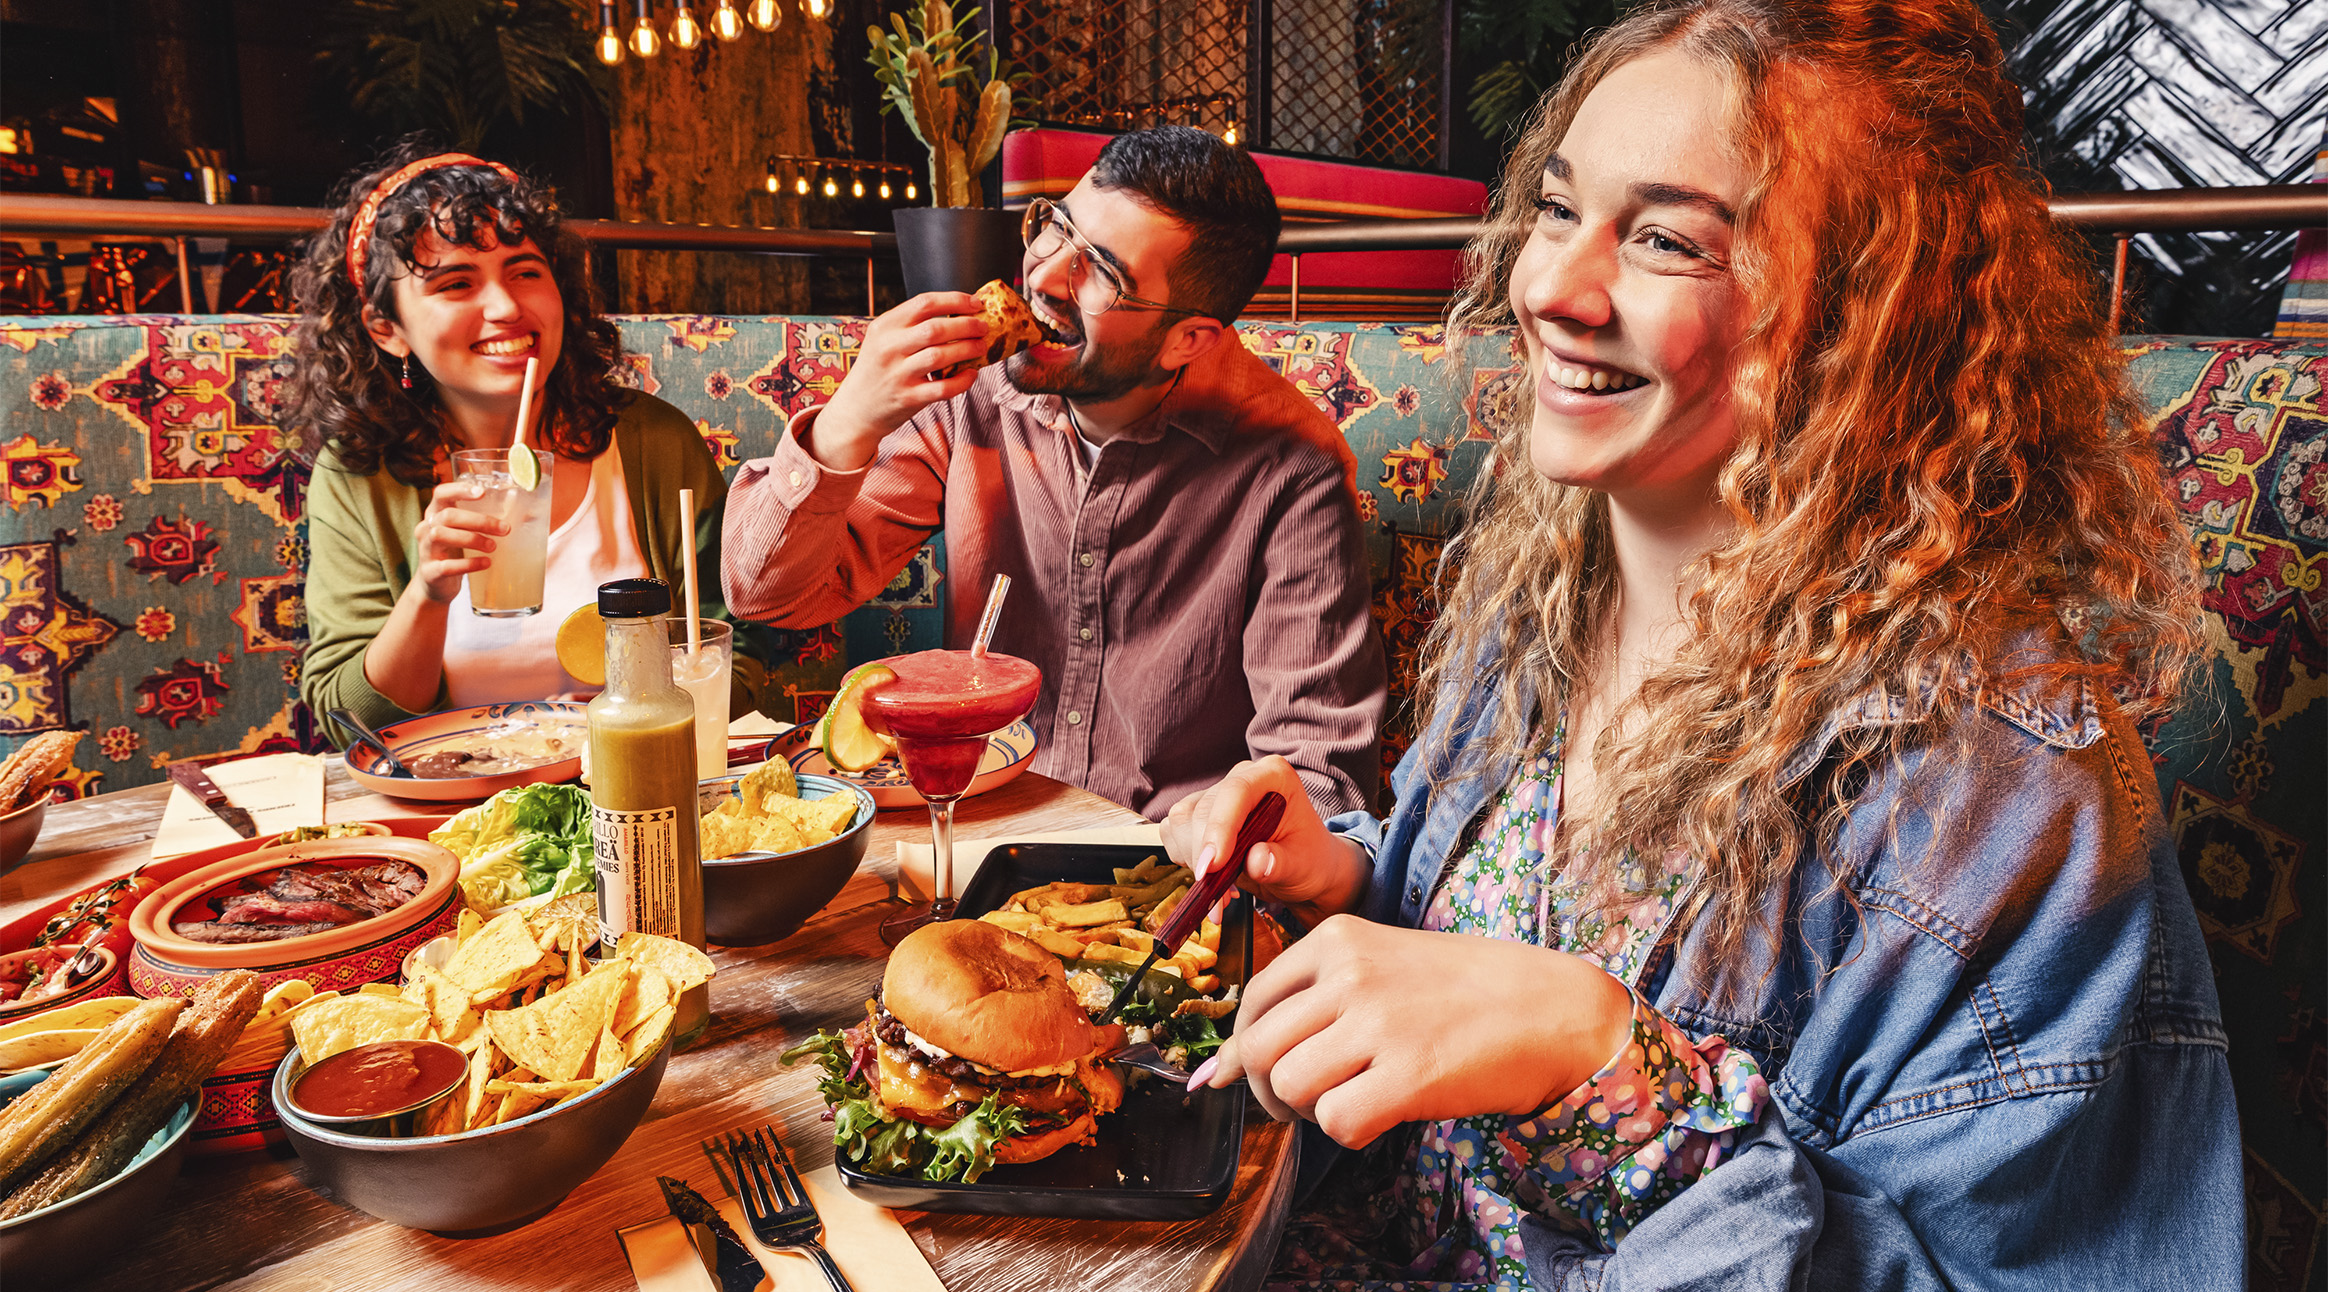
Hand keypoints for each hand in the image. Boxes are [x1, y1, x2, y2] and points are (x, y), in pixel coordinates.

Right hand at [411, 479, 506, 604]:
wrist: (435, 584)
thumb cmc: (454, 552)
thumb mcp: (462, 533)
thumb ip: (481, 521)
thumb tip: (525, 515)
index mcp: (435, 514)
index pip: (441, 493)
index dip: (459, 490)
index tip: (482, 492)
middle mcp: (426, 528)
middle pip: (448, 516)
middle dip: (479, 521)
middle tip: (505, 529)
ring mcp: (425, 550)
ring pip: (441, 536)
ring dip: (472, 539)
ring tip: (493, 546)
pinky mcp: (429, 572)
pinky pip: (447, 566)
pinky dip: (469, 564)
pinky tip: (486, 563)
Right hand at [806, 292, 991, 469]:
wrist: (856, 409)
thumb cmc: (878, 370)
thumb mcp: (884, 339)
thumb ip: (912, 326)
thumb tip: (960, 313)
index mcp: (884, 326)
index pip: (924, 303)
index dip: (955, 300)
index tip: (976, 304)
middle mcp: (889, 348)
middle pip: (935, 328)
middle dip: (967, 325)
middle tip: (983, 327)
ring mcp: (898, 374)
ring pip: (941, 356)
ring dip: (968, 349)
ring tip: (981, 346)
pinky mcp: (908, 398)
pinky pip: (943, 388)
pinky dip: (963, 380)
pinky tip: (971, 374)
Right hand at [1162, 756, 1367, 924]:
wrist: (1300, 869)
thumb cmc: (1308, 860)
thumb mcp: (1303, 865)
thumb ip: (1280, 863)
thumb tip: (1256, 861)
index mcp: (1273, 776)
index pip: (1236, 792)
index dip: (1220, 827)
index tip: (1213, 865)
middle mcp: (1241, 778)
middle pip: (1204, 809)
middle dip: (1203, 853)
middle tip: (1214, 891)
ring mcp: (1217, 795)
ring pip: (1183, 820)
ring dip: (1193, 860)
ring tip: (1219, 889)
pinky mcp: (1198, 815)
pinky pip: (1174, 833)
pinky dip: (1186, 861)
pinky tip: (1211, 880)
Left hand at [1194, 915, 1635, 1148]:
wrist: (1554, 1008)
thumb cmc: (1467, 990)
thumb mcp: (1384, 964)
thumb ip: (1316, 998)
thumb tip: (1227, 1064)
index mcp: (1338, 938)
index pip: (1255, 1000)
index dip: (1245, 1049)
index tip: (1250, 1075)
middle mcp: (1350, 975)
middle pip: (1258, 1048)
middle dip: (1265, 1089)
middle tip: (1297, 1104)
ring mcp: (1379, 1023)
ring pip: (1290, 1086)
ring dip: (1308, 1112)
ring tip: (1348, 1103)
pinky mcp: (1409, 1075)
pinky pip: (1337, 1121)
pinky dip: (1348, 1132)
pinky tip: (1379, 1116)